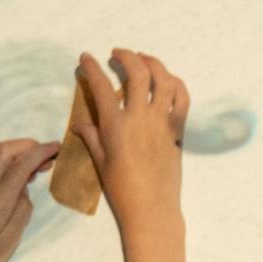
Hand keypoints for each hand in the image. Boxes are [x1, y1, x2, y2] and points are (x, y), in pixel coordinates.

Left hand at [0, 136, 62, 261]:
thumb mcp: (11, 238)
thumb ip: (23, 209)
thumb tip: (23, 191)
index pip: (21, 163)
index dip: (41, 151)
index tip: (57, 147)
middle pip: (5, 150)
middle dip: (28, 146)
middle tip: (47, 157)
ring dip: (18, 156)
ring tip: (36, 169)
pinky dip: (7, 166)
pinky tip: (17, 180)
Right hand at [73, 48, 188, 235]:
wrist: (152, 208)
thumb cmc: (122, 189)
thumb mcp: (101, 162)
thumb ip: (91, 138)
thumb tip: (80, 124)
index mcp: (116, 126)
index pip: (103, 88)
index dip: (92, 69)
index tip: (86, 58)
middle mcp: (140, 118)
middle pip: (137, 74)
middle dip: (127, 57)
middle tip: (118, 53)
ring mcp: (162, 122)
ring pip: (163, 79)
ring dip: (153, 63)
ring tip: (143, 60)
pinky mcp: (178, 129)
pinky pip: (182, 98)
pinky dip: (175, 83)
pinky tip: (167, 80)